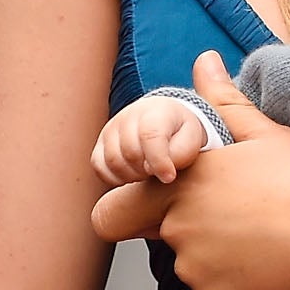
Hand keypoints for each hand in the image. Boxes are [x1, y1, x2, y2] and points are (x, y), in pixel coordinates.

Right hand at [93, 95, 208, 187]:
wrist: (164, 117)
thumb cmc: (180, 132)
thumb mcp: (191, 140)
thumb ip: (180, 155)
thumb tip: (158, 172)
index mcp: (155, 112)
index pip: (150, 136)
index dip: (159, 162)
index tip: (169, 177)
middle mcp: (128, 116)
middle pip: (131, 152)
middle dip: (146, 171)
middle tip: (158, 174)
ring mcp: (111, 128)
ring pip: (113, 161)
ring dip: (131, 176)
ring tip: (146, 174)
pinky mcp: (101, 141)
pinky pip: (98, 165)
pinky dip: (113, 178)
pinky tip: (130, 177)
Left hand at [94, 52, 289, 289]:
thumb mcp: (266, 134)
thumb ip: (224, 101)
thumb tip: (204, 60)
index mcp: (182, 185)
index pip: (114, 210)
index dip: (132, 210)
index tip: (158, 209)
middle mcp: (178, 230)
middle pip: (165, 237)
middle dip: (192, 229)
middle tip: (245, 219)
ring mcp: (196, 271)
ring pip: (195, 267)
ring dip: (219, 258)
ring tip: (270, 241)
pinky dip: (239, 287)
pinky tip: (277, 267)